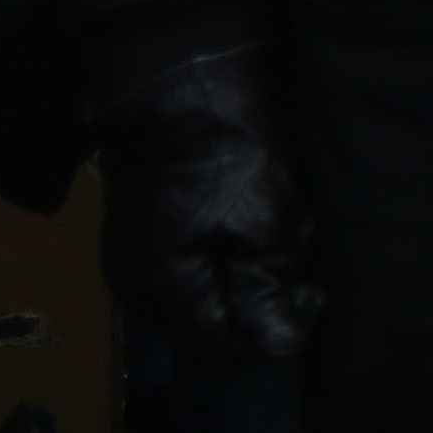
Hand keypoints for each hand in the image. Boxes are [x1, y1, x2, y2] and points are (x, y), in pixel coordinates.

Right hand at [102, 40, 316, 362]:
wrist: (182, 80)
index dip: (268, 328)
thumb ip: (268, 290)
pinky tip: (242, 213)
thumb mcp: (266, 220)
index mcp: (165, 293)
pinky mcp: (137, 232)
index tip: (303, 287)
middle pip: (208, 326)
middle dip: (254, 295)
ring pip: (198, 295)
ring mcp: (129, 259)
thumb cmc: (231, 149)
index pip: (222, 351)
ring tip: (270, 223)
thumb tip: (279, 349)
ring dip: (237, 272)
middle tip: (291, 246)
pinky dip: (217, 251)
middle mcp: (135, 289)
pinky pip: (184, 266)